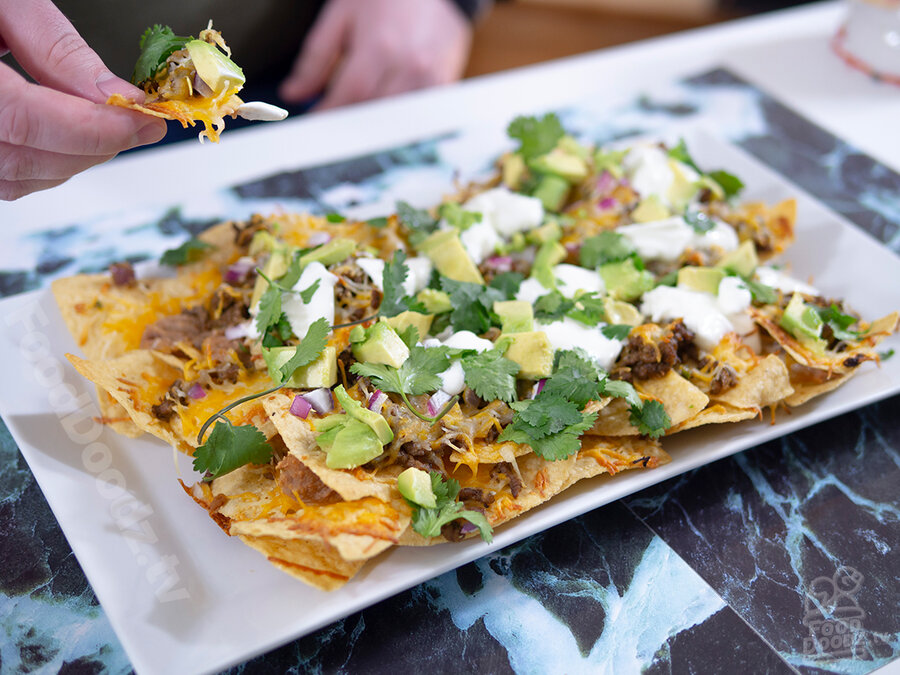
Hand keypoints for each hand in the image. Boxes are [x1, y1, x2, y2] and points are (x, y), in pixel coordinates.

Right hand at [0, 0, 166, 200]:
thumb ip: (54, 46)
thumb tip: (114, 95)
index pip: (23, 120)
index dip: (91, 128)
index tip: (143, 119)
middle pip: (22, 159)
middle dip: (93, 146)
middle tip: (141, 123)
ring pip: (13, 178)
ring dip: (73, 159)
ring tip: (112, 127)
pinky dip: (43, 164)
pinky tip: (70, 137)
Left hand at [279, 0, 471, 110]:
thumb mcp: (342, 15)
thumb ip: (316, 56)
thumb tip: (293, 93)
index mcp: (380, 46)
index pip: (350, 95)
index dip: (330, 114)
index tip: (315, 123)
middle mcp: (408, 66)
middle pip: (373, 112)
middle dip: (350, 122)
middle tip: (335, 124)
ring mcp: (430, 78)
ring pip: (396, 121)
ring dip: (374, 125)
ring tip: (360, 120)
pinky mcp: (444, 85)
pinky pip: (418, 118)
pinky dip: (399, 122)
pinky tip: (387, 116)